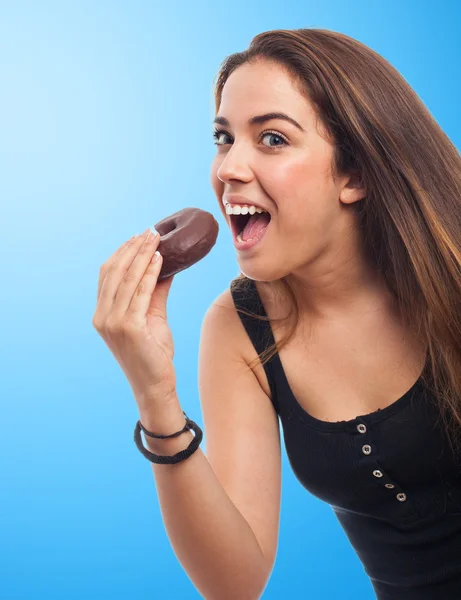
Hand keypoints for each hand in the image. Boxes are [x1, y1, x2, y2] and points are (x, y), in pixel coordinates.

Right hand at [92, 229, 176, 412]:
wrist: (155, 385)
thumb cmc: (153, 353)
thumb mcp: (152, 317)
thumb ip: (153, 292)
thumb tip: (164, 265)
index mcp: (102, 313)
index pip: (107, 274)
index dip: (122, 252)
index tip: (138, 237)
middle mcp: (102, 316)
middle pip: (115, 272)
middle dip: (134, 248)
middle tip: (150, 232)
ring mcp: (112, 323)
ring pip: (127, 279)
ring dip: (143, 255)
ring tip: (157, 239)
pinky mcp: (128, 328)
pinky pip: (140, 293)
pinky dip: (150, 273)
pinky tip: (161, 260)